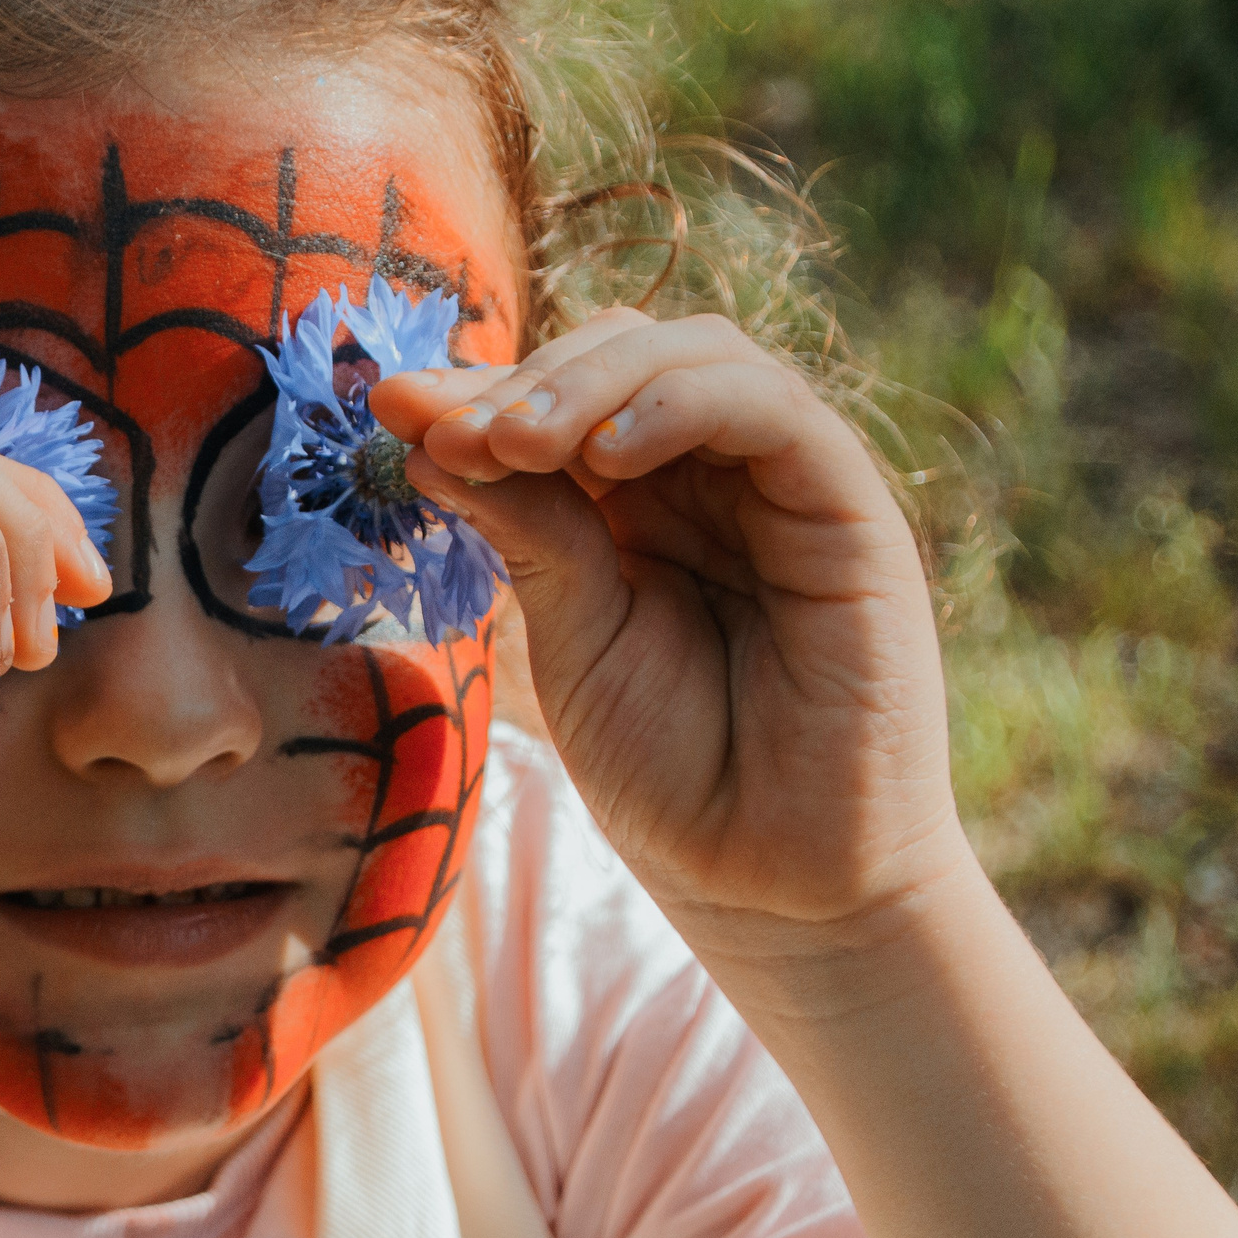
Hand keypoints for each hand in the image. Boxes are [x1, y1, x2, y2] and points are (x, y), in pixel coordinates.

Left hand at [373, 308, 969, 942]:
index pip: (560, 397)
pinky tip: (603, 456)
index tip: (387, 409)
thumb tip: (421, 432)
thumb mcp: (572, 636)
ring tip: (514, 441)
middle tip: (448, 430)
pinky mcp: (850, 511)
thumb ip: (526, 532)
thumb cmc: (672, 771)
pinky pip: (774, 411)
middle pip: (624, 352)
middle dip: (525, 378)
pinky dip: (681, 404)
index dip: (476, 390)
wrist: (776, 884)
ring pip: (698, 355)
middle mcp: (713, 477)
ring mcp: (784, 486)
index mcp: (639, 503)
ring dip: (591, 379)